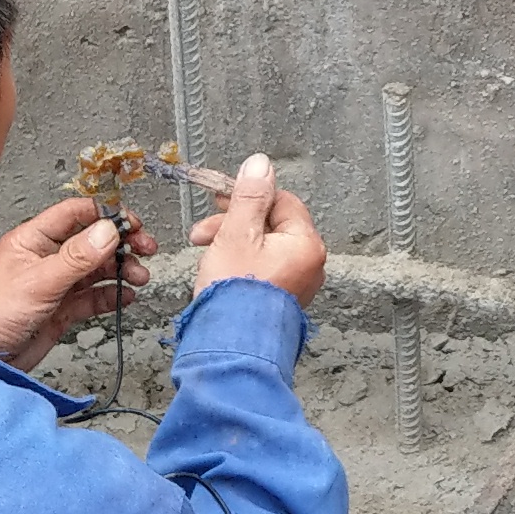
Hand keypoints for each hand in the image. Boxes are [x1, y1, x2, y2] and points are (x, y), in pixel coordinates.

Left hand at [0, 194, 154, 367]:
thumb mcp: (40, 281)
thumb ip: (77, 257)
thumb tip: (107, 231)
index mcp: (33, 240)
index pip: (75, 214)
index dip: (105, 214)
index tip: (131, 223)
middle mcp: (46, 258)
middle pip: (92, 241)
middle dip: (121, 243)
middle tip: (145, 248)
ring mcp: (56, 284)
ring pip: (96, 270)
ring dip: (120, 271)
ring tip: (138, 277)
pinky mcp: (62, 309)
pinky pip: (93, 297)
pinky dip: (111, 296)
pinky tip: (125, 296)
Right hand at [188, 152, 326, 308]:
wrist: (230, 348)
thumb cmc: (235, 296)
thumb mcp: (236, 233)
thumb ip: (249, 196)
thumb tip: (261, 165)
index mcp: (306, 244)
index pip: (281, 202)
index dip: (248, 198)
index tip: (222, 199)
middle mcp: (308, 264)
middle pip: (271, 225)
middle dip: (234, 223)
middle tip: (206, 230)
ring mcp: (297, 284)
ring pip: (264, 247)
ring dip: (233, 242)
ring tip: (206, 252)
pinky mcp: (281, 299)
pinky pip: (263, 269)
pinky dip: (241, 264)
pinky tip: (219, 271)